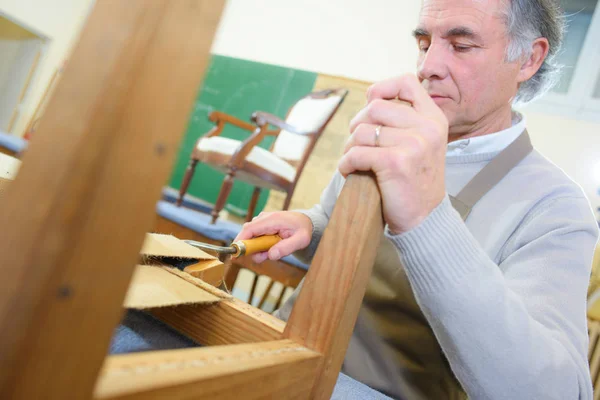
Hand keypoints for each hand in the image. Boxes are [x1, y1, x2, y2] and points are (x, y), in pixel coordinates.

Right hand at [234, 211, 312, 262]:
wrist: (305, 222)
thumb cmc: (303, 230)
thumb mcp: (301, 240)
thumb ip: (286, 248)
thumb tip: (271, 255)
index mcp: (272, 220)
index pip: (250, 229)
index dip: (240, 241)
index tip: (235, 254)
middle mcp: (264, 218)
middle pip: (247, 234)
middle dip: (252, 249)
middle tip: (265, 256)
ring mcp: (261, 221)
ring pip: (251, 238)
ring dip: (258, 249)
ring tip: (274, 250)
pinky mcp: (261, 226)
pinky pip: (255, 238)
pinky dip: (260, 246)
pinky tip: (271, 247)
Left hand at [339, 74, 448, 233]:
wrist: (425, 218)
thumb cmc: (415, 181)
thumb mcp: (422, 144)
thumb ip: (405, 121)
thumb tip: (371, 99)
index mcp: (434, 119)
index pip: (407, 82)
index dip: (383, 88)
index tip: (371, 104)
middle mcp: (427, 128)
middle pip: (375, 107)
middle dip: (357, 125)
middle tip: (356, 144)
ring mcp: (413, 144)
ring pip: (362, 131)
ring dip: (349, 147)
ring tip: (352, 160)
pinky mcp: (395, 163)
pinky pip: (356, 153)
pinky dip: (345, 163)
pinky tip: (349, 171)